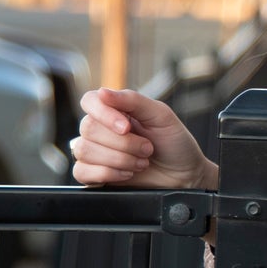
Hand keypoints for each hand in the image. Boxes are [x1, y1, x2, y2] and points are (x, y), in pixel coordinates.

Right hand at [70, 87, 211, 191]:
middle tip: (147, 149)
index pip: (89, 101)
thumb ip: (133, 100)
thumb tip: (102, 92)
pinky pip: (81, 172)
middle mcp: (101, 128)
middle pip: (89, 129)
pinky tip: (127, 174)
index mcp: (115, 109)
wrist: (184, 175)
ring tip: (141, 163)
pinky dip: (107, 174)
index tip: (126, 128)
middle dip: (124, 143)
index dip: (104, 114)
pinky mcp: (94, 174)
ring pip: (84, 151)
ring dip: (119, 160)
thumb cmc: (175, 143)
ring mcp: (95, 152)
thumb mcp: (161, 116)